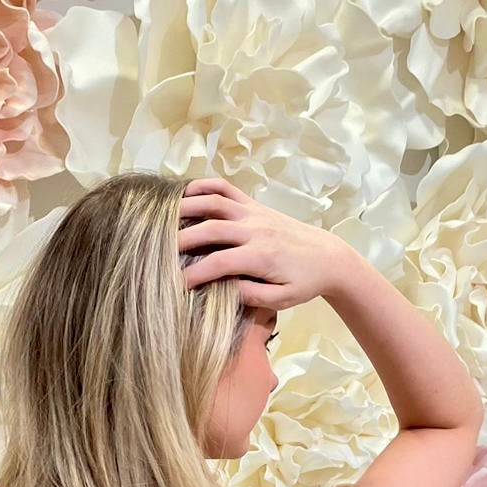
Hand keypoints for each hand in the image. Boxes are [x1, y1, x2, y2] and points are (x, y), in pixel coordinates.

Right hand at [177, 177, 344, 310]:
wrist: (327, 257)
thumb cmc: (304, 283)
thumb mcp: (281, 300)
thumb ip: (252, 296)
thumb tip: (224, 291)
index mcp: (261, 257)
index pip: (219, 263)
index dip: (195, 274)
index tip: (176, 285)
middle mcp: (255, 230)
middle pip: (211, 229)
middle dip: (182, 240)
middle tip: (159, 252)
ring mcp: (254, 213)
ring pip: (215, 202)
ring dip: (187, 207)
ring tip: (163, 217)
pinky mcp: (254, 206)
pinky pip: (227, 189)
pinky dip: (205, 186)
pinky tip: (186, 193)